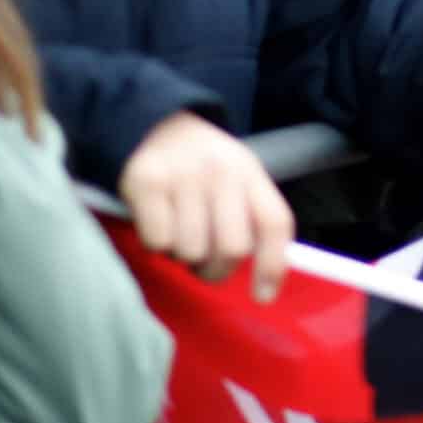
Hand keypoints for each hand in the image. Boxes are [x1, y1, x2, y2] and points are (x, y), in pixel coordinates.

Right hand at [118, 112, 294, 300]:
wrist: (155, 125)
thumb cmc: (202, 168)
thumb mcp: (238, 179)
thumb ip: (253, 220)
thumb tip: (267, 285)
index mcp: (250, 172)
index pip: (275, 222)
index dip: (273, 265)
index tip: (263, 297)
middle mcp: (222, 171)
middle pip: (233, 248)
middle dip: (216, 268)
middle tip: (203, 261)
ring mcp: (184, 175)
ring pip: (191, 251)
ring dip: (183, 256)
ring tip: (179, 234)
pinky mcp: (147, 182)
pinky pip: (158, 241)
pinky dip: (157, 244)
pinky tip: (158, 223)